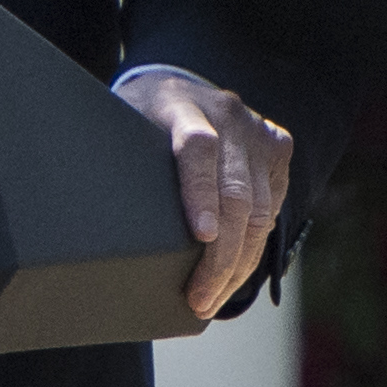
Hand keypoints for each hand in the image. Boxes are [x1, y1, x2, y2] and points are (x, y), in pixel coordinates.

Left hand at [117, 68, 296, 316]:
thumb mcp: (119, 134)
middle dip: (220, 258)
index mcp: (178, 104)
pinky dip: (254, 246)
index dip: (200, 193)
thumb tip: (109, 239)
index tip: (200, 235)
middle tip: (200, 300)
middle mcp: (226, 114)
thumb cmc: (135, 124)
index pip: (197, 147)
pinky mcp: (277, 145)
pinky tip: (233, 275)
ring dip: (238, 264)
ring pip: (260, 210)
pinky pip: (272, 206)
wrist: (172, 85)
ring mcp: (256, 129)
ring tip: (213, 300)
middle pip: (236, 193)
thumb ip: (123, 169)